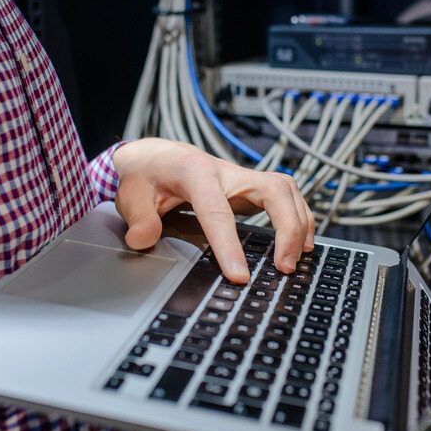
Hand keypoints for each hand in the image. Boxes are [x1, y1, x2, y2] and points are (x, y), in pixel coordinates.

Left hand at [113, 138, 314, 283]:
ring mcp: (241, 176)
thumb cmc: (144, 175)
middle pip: (272, 189)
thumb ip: (137, 218)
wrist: (153, 155)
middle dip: (287, 227)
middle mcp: (225, 170)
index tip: (239, 275)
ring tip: (297, 258)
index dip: (229, 245)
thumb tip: (143, 239)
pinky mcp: (250, 186)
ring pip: (286, 190)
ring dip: (299, 222)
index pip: (218, 210)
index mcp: (194, 172)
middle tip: (285, 266)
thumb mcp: (130, 195)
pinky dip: (298, 217)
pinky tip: (300, 242)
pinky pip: (285, 196)